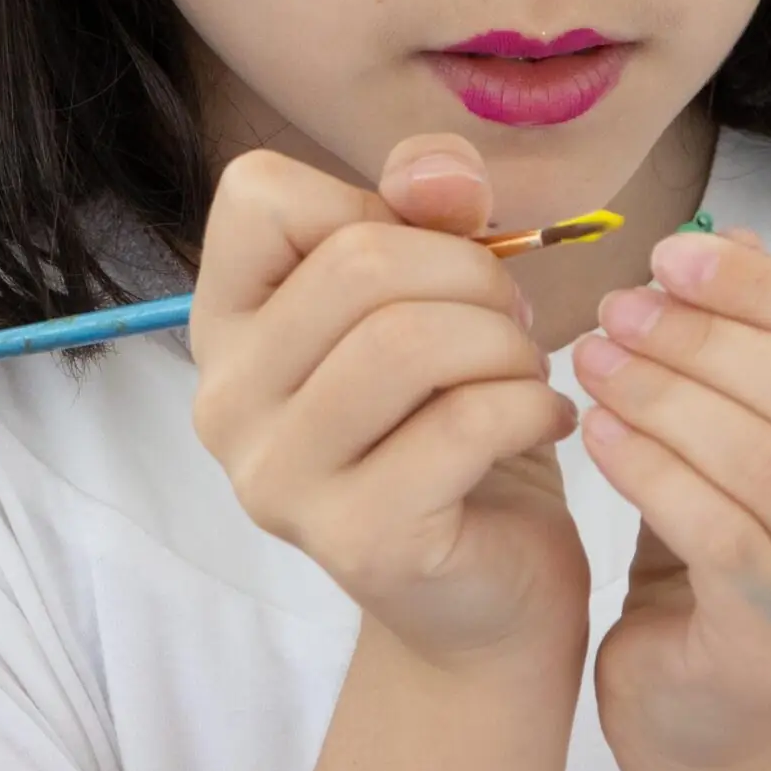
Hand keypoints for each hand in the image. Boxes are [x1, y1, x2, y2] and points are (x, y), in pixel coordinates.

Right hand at [189, 134, 589, 676]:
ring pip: (408, 339)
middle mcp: (226, 400)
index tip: (428, 263)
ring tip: (523, 374)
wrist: (483, 597)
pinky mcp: (356, 539)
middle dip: (472, 276)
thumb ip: (428, 209)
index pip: (257, 193)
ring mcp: (278, 479)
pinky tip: (544, 422)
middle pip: (356, 262)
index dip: (370, 202)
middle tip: (510, 325)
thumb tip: (445, 173)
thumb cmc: (452, 426)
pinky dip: (531, 405)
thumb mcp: (437, 294)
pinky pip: (463, 422)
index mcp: (227, 324)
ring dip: (502, 343)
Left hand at [572, 230, 770, 770]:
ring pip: (766, 463)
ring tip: (593, 359)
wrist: (713, 713)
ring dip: (667, 397)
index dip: (765, 286)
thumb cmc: (733, 554)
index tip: (667, 253)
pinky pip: (720, 536)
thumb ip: (754, 342)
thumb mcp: (748, 434)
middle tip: (617, 309)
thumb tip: (723, 233)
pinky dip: (653, 472)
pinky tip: (595, 434)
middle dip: (707, 339)